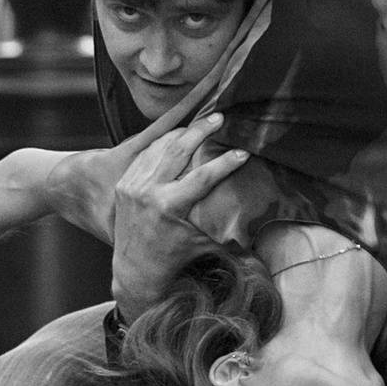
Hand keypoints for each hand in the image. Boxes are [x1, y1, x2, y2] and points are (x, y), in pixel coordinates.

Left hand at [108, 110, 248, 308]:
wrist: (136, 268)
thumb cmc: (176, 257)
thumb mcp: (204, 242)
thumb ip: (229, 228)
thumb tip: (263, 222)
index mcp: (169, 207)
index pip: (202, 176)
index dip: (225, 162)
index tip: (243, 152)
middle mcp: (148, 192)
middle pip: (178, 150)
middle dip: (201, 131)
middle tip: (219, 117)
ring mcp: (132, 186)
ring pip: (160, 148)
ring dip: (182, 132)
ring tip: (201, 122)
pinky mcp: (124, 183)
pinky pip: (145, 155)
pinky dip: (162, 143)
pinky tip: (177, 135)